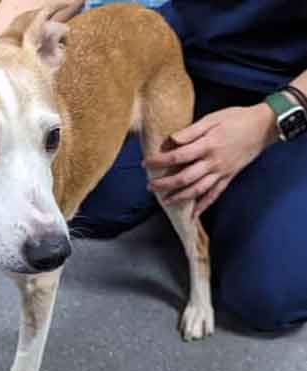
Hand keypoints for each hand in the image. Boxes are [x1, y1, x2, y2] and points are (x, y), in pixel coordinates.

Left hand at [144, 104, 277, 216]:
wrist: (264, 126)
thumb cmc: (236, 118)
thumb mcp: (212, 119)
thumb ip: (190, 131)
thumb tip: (171, 140)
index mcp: (207, 145)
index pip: (177, 156)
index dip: (160, 161)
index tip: (146, 163)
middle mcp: (213, 162)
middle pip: (184, 178)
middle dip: (165, 184)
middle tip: (150, 187)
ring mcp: (221, 172)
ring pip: (197, 190)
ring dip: (180, 198)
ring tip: (165, 201)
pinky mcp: (229, 177)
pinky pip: (214, 194)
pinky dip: (203, 206)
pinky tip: (193, 214)